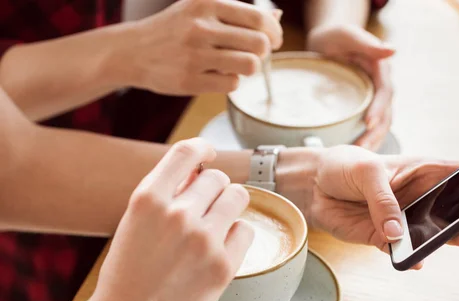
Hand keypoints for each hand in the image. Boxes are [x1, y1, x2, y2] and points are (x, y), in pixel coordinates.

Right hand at [89, 138, 253, 300]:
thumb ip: (165, 194)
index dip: (202, 147)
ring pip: (238, 196)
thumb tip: (199, 169)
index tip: (208, 155)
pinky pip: (245, 230)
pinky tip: (218, 250)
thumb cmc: (128, 274)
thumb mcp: (134, 223)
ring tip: (214, 227)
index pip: (187, 152)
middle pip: (218, 178)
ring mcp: (204, 239)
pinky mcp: (224, 264)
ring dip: (228, 207)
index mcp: (148, 199)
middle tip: (202, 212)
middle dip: (212, 190)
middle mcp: (178, 214)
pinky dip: (236, 236)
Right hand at [120, 0, 282, 94]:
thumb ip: (238, 12)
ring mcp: (195, 54)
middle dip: (264, 52)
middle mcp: (201, 26)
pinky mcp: (190, 80)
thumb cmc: (175, 29)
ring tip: (236, 64)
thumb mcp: (202, 9)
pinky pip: (232, 84)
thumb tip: (276, 17)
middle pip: (260, 44)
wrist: (132, 51)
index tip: (273, 39)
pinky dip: (231, 81)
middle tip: (255, 54)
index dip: (274, 32)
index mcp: (207, 2)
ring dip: (249, 68)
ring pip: (250, 65)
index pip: (259, 18)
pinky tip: (218, 74)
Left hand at [279, 146, 458, 268]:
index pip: (454, 174)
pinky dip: (407, 256)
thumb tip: (397, 231)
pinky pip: (399, 250)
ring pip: (428, 232)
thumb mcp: (366, 173)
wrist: (313, 186)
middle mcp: (415, 197)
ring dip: (442, 237)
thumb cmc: (344, 167)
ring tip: (457, 239)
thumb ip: (383, 200)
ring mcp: (400, 219)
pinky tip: (414, 261)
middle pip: (449, 207)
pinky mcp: (381, 237)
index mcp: (418, 171)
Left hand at [307, 25, 393, 150]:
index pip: (385, 93)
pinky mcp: (364, 109)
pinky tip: (354, 155)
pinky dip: (364, 141)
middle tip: (362, 149)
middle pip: (385, 114)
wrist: (326, 43)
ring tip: (360, 158)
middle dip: (376, 133)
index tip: (368, 123)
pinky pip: (368, 128)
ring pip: (380, 125)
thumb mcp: (347, 35)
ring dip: (372, 142)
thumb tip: (392, 50)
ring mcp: (373, 100)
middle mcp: (381, 87)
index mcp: (381, 70)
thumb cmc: (335, 36)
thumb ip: (367, 43)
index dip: (379, 109)